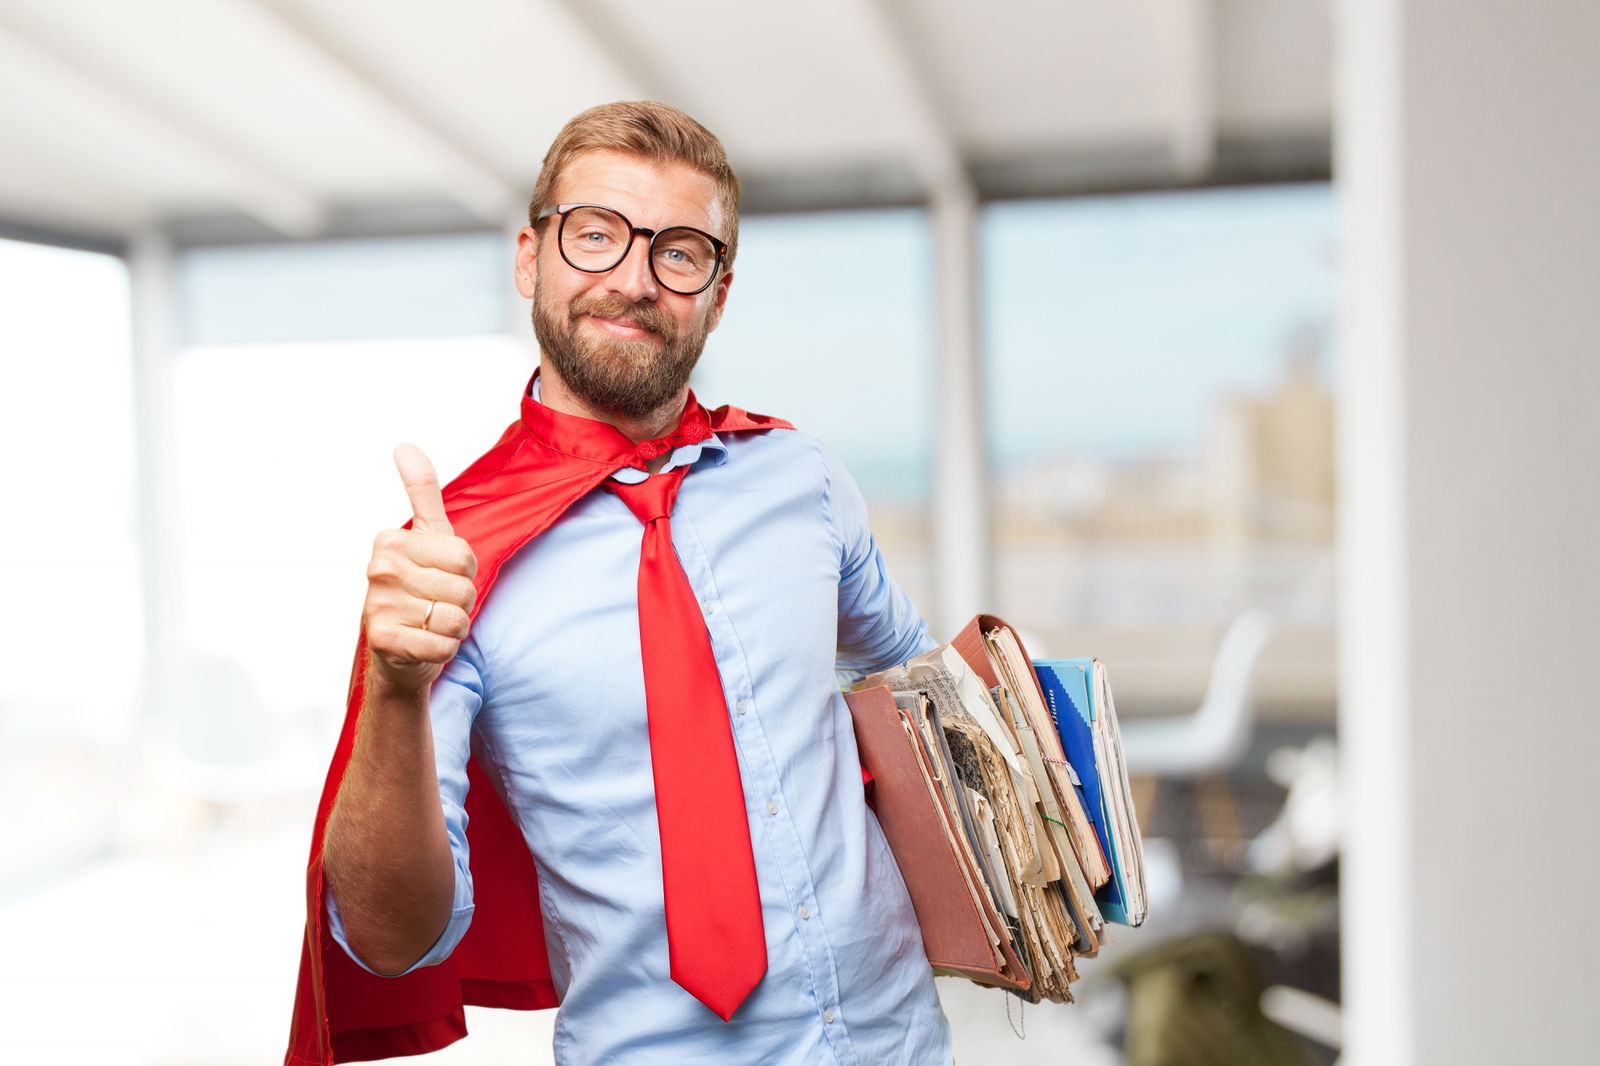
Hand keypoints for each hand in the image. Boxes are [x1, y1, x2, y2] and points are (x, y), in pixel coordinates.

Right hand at [362, 444, 478, 693]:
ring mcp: (377, 605)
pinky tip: (424, 644)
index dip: (464, 572)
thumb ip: (422, 492)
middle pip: (462, 587)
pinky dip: (443, 650)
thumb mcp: (426, 536)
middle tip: (436, 605)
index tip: (441, 576)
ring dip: (453, 628)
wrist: (397, 651)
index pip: (464, 555)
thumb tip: (405, 446)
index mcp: (390, 540)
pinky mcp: (383, 640)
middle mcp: (379, 569)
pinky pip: (442, 645)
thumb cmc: (419, 589)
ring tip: (431, 624)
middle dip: (461, 603)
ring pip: (455, 617)